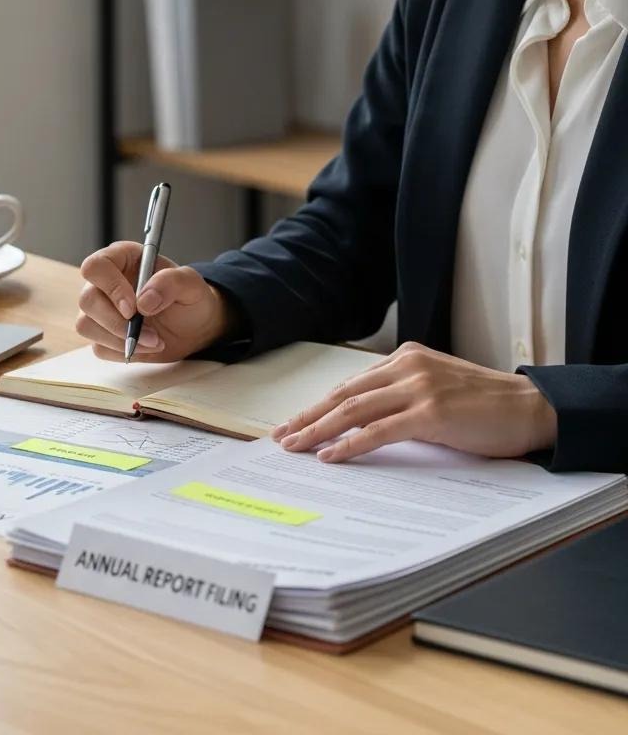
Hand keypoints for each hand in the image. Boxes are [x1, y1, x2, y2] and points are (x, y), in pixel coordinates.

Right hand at [77, 241, 234, 361]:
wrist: (193, 327)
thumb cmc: (190, 299)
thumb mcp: (192, 284)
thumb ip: (171, 282)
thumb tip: (144, 300)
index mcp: (123, 259)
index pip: (96, 266)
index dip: (110, 287)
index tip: (133, 308)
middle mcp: (105, 282)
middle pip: (87, 300)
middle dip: (117, 322)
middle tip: (149, 332)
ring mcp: (100, 309)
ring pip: (86, 325)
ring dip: (120, 340)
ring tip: (153, 341)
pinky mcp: (103, 334)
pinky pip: (98, 347)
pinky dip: (123, 352)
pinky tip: (145, 347)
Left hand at [271, 341, 557, 463]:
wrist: (531, 407)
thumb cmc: (485, 405)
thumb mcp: (435, 389)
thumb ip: (400, 398)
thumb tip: (359, 425)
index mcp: (405, 358)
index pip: (350, 385)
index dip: (318, 405)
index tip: (294, 422)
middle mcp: (406, 367)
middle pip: (343, 395)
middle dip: (308, 417)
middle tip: (281, 436)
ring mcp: (418, 388)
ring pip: (353, 410)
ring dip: (319, 430)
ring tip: (295, 446)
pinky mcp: (430, 413)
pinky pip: (379, 430)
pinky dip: (350, 443)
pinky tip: (330, 455)